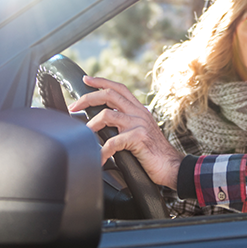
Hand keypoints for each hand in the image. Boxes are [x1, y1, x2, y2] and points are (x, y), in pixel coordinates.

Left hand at [67, 76, 183, 188]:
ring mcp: (139, 124)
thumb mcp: (140, 133)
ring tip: (85, 135)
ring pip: (107, 115)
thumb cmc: (154, 154)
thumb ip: (126, 125)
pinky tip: (99, 159)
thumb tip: (105, 124)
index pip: (119, 87)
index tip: (86, 80)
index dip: (101, 81)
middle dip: (88, 98)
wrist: (172, 167)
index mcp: (139, 110)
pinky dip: (102, 152)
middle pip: (110, 95)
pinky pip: (113, 142)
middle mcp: (139, 113)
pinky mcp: (138, 138)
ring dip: (91, 125)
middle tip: (74, 106)